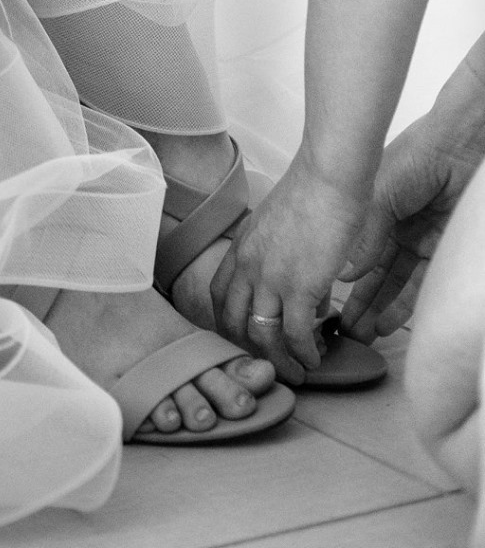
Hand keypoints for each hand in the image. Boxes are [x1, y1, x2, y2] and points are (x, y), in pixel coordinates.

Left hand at [209, 152, 368, 375]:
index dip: (230, 322)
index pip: (220, 295)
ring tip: (299, 372)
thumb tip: (306, 292)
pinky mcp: (298, 287)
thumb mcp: (282, 225)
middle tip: (271, 365)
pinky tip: (317, 356)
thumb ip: (282, 257)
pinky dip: (305, 352)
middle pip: (233, 321)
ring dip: (280, 361)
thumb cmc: (315, 192)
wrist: (329, 177)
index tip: (247, 339)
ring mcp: (270, 277)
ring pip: (263, 336)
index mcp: (241, 246)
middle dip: (250, 350)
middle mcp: (247, 265)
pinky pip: (295, 334)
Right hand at [339, 103, 484, 340]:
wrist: (454, 149)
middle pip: (371, 274)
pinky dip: (403, 305)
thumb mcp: (378, 196)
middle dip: (356, 302)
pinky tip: (386, 323)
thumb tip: (344, 275)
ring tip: (361, 336)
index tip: (321, 300)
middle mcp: (391, 228)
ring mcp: (414, 241)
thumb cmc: (412, 159)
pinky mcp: (438, 251)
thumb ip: (365, 238)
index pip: (351, 252)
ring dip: (377, 310)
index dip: (339, 278)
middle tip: (340, 331)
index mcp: (370, 210)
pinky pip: (419, 285)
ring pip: (393, 285)